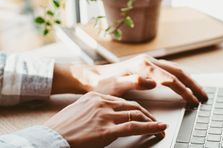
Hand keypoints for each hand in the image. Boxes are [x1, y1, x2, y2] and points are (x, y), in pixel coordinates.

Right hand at [44, 92, 166, 147]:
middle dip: (146, 113)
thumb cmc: (62, 128)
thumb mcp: (78, 111)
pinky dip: (149, 127)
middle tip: (155, 120)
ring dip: (151, 121)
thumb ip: (94, 109)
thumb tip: (104, 116)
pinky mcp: (106, 130)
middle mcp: (102, 103)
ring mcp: (105, 115)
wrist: (49, 139)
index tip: (142, 112)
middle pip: (132, 106)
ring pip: (135, 114)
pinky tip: (158, 128)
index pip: (122, 101)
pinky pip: (133, 126)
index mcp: (96, 97)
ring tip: (159, 126)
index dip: (135, 108)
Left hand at [52, 54, 207, 104]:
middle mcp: (148, 62)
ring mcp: (149, 63)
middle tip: (203, 96)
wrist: (92, 76)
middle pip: (177, 72)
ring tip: (198, 91)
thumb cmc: (102, 83)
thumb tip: (154, 82)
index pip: (170, 78)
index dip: (183, 90)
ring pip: (175, 70)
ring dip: (188, 80)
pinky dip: (180, 78)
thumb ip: (134, 82)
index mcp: (143, 66)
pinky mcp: (147, 67)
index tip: (192, 100)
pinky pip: (169, 71)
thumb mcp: (115, 85)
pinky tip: (183, 84)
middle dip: (192, 84)